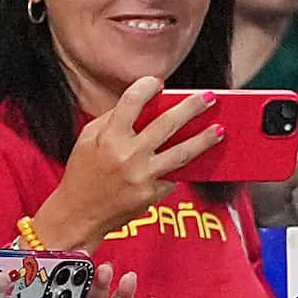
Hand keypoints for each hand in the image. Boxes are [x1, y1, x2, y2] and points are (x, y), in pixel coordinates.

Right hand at [46, 76, 218, 243]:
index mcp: (108, 138)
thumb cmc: (81, 175)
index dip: (146, 87)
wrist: (77, 215)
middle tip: (209, 97)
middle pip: (168, 123)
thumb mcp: (86, 142)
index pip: (131, 102)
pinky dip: (178, 168)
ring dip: (204, 139)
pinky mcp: (151, 194)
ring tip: (220, 130)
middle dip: (192, 107)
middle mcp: (127, 155)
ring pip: (183, 152)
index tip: (158, 83)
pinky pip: (171, 176)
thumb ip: (110, 121)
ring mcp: (142, 176)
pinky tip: (191, 162)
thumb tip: (140, 105)